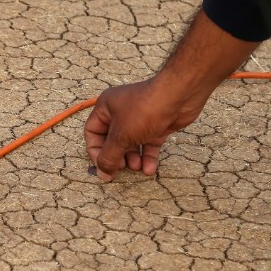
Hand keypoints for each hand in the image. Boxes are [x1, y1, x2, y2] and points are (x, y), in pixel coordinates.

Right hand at [83, 78, 207, 181]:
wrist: (178, 98)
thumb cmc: (145, 111)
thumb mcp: (121, 136)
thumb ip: (109, 156)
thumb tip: (102, 173)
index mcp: (106, 107)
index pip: (92, 131)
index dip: (95, 150)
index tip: (103, 166)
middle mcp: (121, 112)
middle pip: (112, 140)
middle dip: (117, 156)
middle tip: (122, 167)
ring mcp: (140, 119)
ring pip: (131, 144)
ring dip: (133, 158)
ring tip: (137, 167)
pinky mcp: (156, 125)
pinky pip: (148, 144)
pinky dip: (148, 156)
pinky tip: (150, 169)